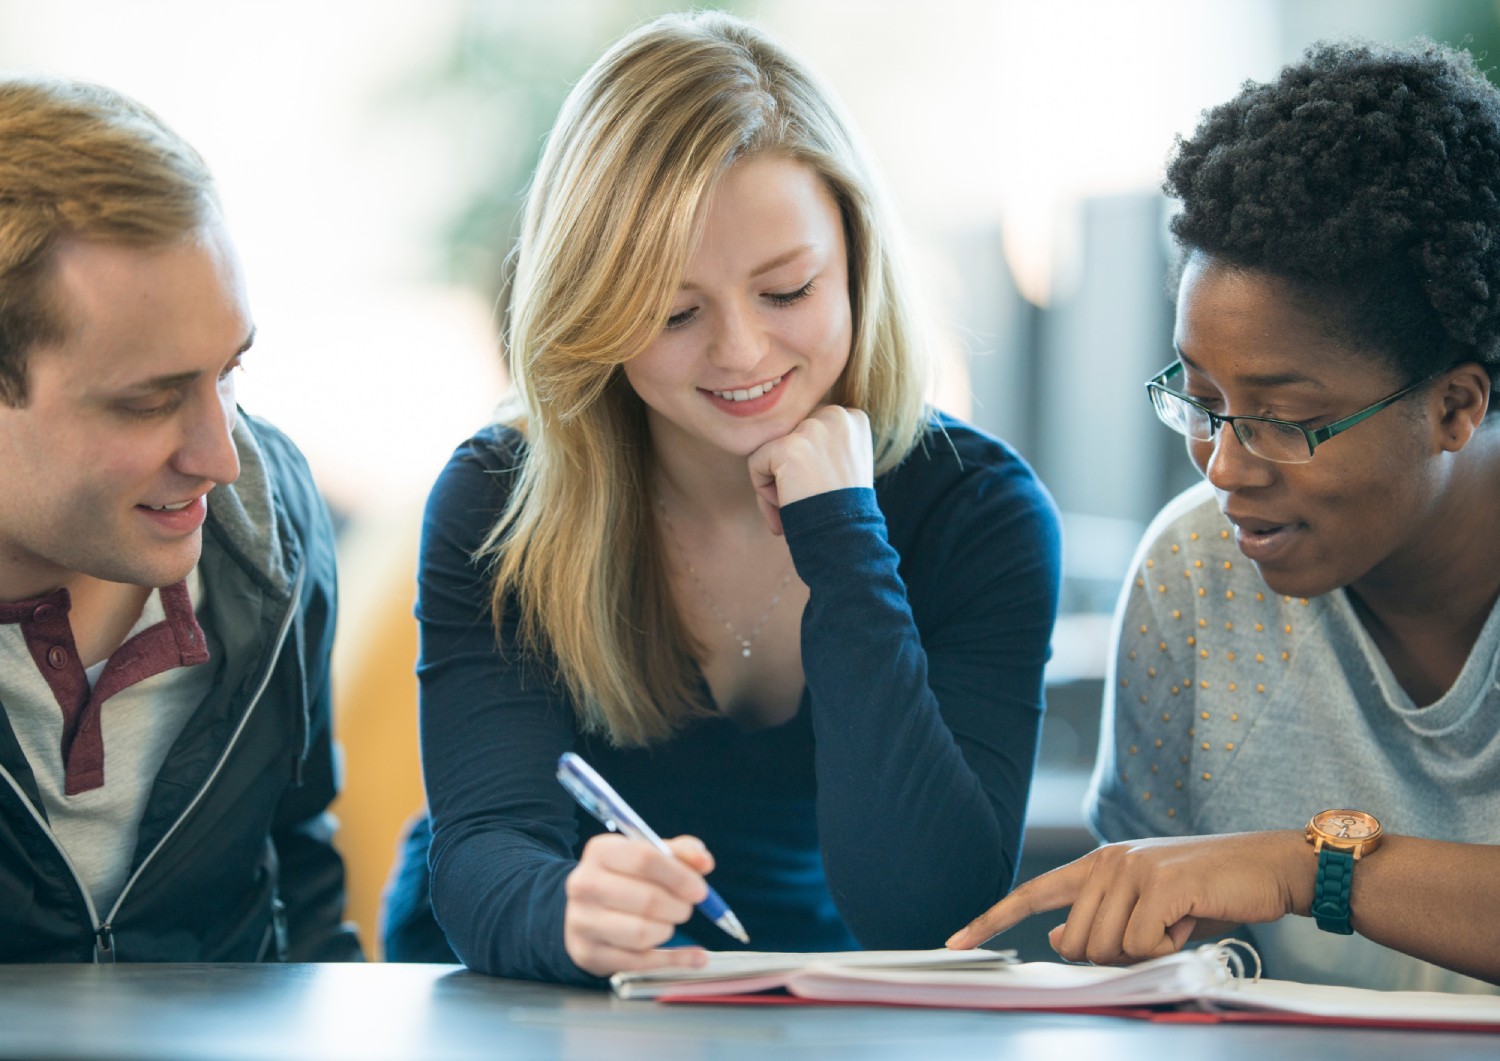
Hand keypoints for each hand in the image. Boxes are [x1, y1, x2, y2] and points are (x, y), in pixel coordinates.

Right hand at [563, 833, 715, 976]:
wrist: (585, 909)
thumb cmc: (625, 878)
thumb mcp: (649, 855)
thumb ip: (681, 853)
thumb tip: (704, 862)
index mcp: (601, 851)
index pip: (645, 859)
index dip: (679, 876)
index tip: (699, 890)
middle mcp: (585, 884)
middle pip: (647, 899)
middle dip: (679, 907)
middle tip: (686, 908)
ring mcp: (582, 921)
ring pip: (642, 933)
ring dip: (668, 930)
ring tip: (668, 923)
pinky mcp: (588, 953)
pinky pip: (640, 963)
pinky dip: (674, 960)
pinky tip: (694, 956)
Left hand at [747, 405, 872, 534]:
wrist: (846, 536)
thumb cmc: (844, 510)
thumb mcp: (844, 466)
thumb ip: (820, 447)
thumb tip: (781, 446)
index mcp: (853, 418)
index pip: (807, 431)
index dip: (806, 464)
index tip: (815, 488)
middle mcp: (836, 414)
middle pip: (788, 437)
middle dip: (787, 471)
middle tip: (801, 500)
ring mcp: (812, 429)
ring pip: (771, 450)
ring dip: (776, 481)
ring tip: (794, 504)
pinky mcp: (788, 447)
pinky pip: (756, 464)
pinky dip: (763, 491)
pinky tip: (786, 504)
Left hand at [945, 831, 1311, 963]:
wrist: (1269, 868)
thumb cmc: (1209, 893)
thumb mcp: (1148, 909)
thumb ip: (1102, 921)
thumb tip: (1061, 940)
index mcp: (1098, 864)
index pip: (1032, 893)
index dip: (992, 919)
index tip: (955, 943)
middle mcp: (1107, 861)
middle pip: (1079, 944)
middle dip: (1118, 956)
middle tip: (1159, 935)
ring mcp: (1131, 869)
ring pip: (1107, 948)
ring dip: (1148, 950)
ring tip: (1178, 922)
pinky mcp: (1160, 884)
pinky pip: (1143, 944)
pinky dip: (1170, 946)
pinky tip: (1191, 920)